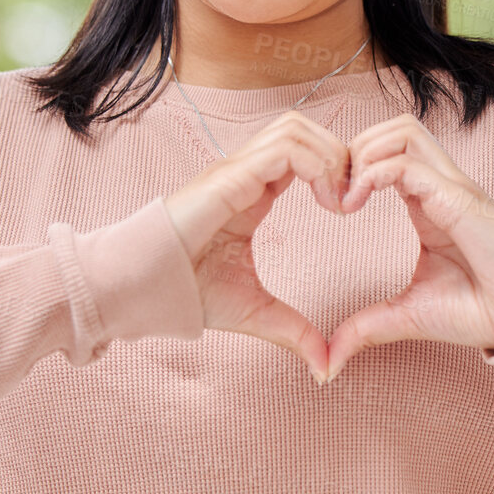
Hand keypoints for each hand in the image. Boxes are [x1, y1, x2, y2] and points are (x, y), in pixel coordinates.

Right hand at [162, 110, 350, 383]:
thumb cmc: (187, 291)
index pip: (303, 151)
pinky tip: (327, 202)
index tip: (351, 210)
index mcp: (254, 191)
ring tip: (341, 202)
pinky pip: (285, 149)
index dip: (335, 170)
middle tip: (354, 200)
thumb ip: (293, 331)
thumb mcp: (255, 312)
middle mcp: (247, 172)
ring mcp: (236, 169)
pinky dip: (317, 165)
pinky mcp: (230, 177)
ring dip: (330, 157)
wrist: (139, 287)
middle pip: (304, 127)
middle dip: (339, 154)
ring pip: (296, 128)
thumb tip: (325, 366)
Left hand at [324, 113, 493, 382]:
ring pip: (402, 131)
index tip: (329, 205)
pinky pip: (408, 165)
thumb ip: (366, 328)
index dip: (352, 167)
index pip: (388, 151)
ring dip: (364, 154)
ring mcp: (452, 187)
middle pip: (393, 128)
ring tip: (344, 196)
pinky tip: (353, 207)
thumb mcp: (406, 316)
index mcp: (428, 201)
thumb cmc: (477, 311)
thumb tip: (328, 363)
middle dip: (352, 149)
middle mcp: (440, 185)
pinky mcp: (458, 199)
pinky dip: (372, 176)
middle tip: (331, 193)